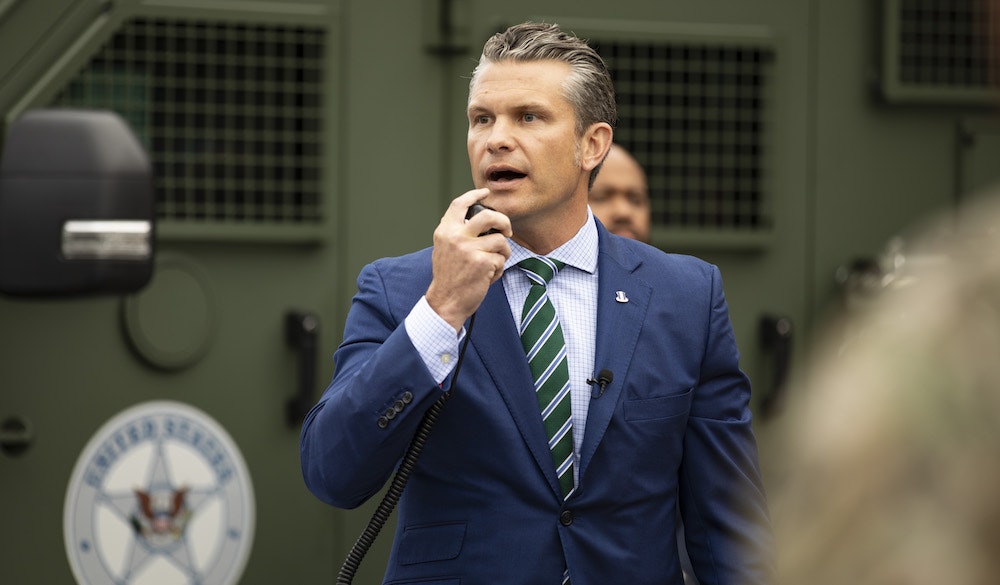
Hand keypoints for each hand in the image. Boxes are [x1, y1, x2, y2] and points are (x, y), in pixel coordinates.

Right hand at [426, 188, 511, 330]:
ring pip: (500, 240)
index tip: (485, 192)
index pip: (459, 204)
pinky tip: (488, 276)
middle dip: (504, 221)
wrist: (446, 301)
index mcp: (445, 231)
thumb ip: (457, 233)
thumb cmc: (449, 277)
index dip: (474, 195)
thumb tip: (482, 221)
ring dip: (503, 253)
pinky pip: (501, 259)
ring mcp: (470, 249)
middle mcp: (456, 237)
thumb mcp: (445, 249)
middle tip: (507, 231)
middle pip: (489, 215)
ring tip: (493, 263)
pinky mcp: (483, 262)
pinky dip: (498, 269)